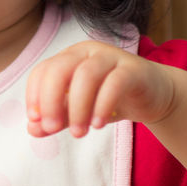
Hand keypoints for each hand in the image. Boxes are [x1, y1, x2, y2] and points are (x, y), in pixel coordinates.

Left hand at [25, 40, 175, 137]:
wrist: (153, 95)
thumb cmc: (110, 100)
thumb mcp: (79, 111)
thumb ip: (57, 119)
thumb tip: (32, 129)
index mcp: (69, 57)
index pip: (43, 70)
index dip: (34, 95)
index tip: (35, 121)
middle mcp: (87, 52)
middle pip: (60, 69)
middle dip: (51, 101)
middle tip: (52, 128)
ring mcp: (111, 57)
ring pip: (86, 76)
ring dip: (77, 107)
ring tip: (78, 133)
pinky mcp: (133, 69)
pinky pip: (115, 83)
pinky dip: (103, 105)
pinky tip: (98, 124)